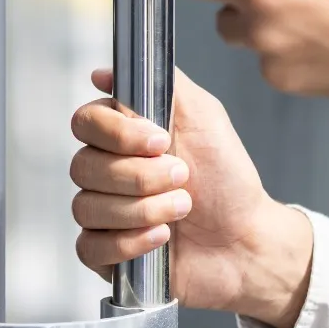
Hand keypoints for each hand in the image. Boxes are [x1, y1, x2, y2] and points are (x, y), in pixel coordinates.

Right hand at [72, 67, 314, 327]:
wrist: (246, 237)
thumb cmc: (227, 177)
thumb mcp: (204, 116)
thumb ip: (164, 84)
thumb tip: (107, 73)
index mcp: (123, 136)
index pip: (85, 122)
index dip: (118, 134)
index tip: (160, 141)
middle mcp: (106, 172)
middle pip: (82, 166)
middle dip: (139, 175)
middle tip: (182, 176)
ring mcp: (103, 214)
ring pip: (86, 207)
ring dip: (142, 209)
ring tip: (182, 208)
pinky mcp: (106, 254)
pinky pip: (89, 247)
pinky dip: (129, 242)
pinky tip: (162, 238)